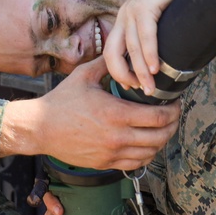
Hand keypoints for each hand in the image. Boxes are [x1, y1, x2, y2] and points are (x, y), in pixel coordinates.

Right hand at [0, 58, 179, 169]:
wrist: (40, 128)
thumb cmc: (61, 101)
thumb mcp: (84, 75)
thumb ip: (108, 63)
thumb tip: (123, 51)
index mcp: (116, 114)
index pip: (159, 117)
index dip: (174, 110)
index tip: (175, 103)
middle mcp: (117, 137)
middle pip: (160, 136)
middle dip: (173, 125)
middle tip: (174, 115)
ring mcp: (112, 153)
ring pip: (151, 152)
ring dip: (162, 141)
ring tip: (163, 129)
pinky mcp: (105, 163)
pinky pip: (136, 163)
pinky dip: (147, 154)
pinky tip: (146, 144)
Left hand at [104, 0, 185, 95]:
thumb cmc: (172, 0)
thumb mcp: (156, 23)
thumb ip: (152, 40)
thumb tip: (158, 67)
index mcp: (122, 22)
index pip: (111, 54)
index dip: (119, 73)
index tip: (133, 86)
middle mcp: (122, 17)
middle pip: (113, 54)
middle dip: (125, 77)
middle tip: (142, 92)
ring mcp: (131, 11)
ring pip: (131, 48)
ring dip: (140, 71)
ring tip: (150, 87)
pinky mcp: (145, 6)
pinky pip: (146, 35)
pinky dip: (150, 54)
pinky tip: (155, 68)